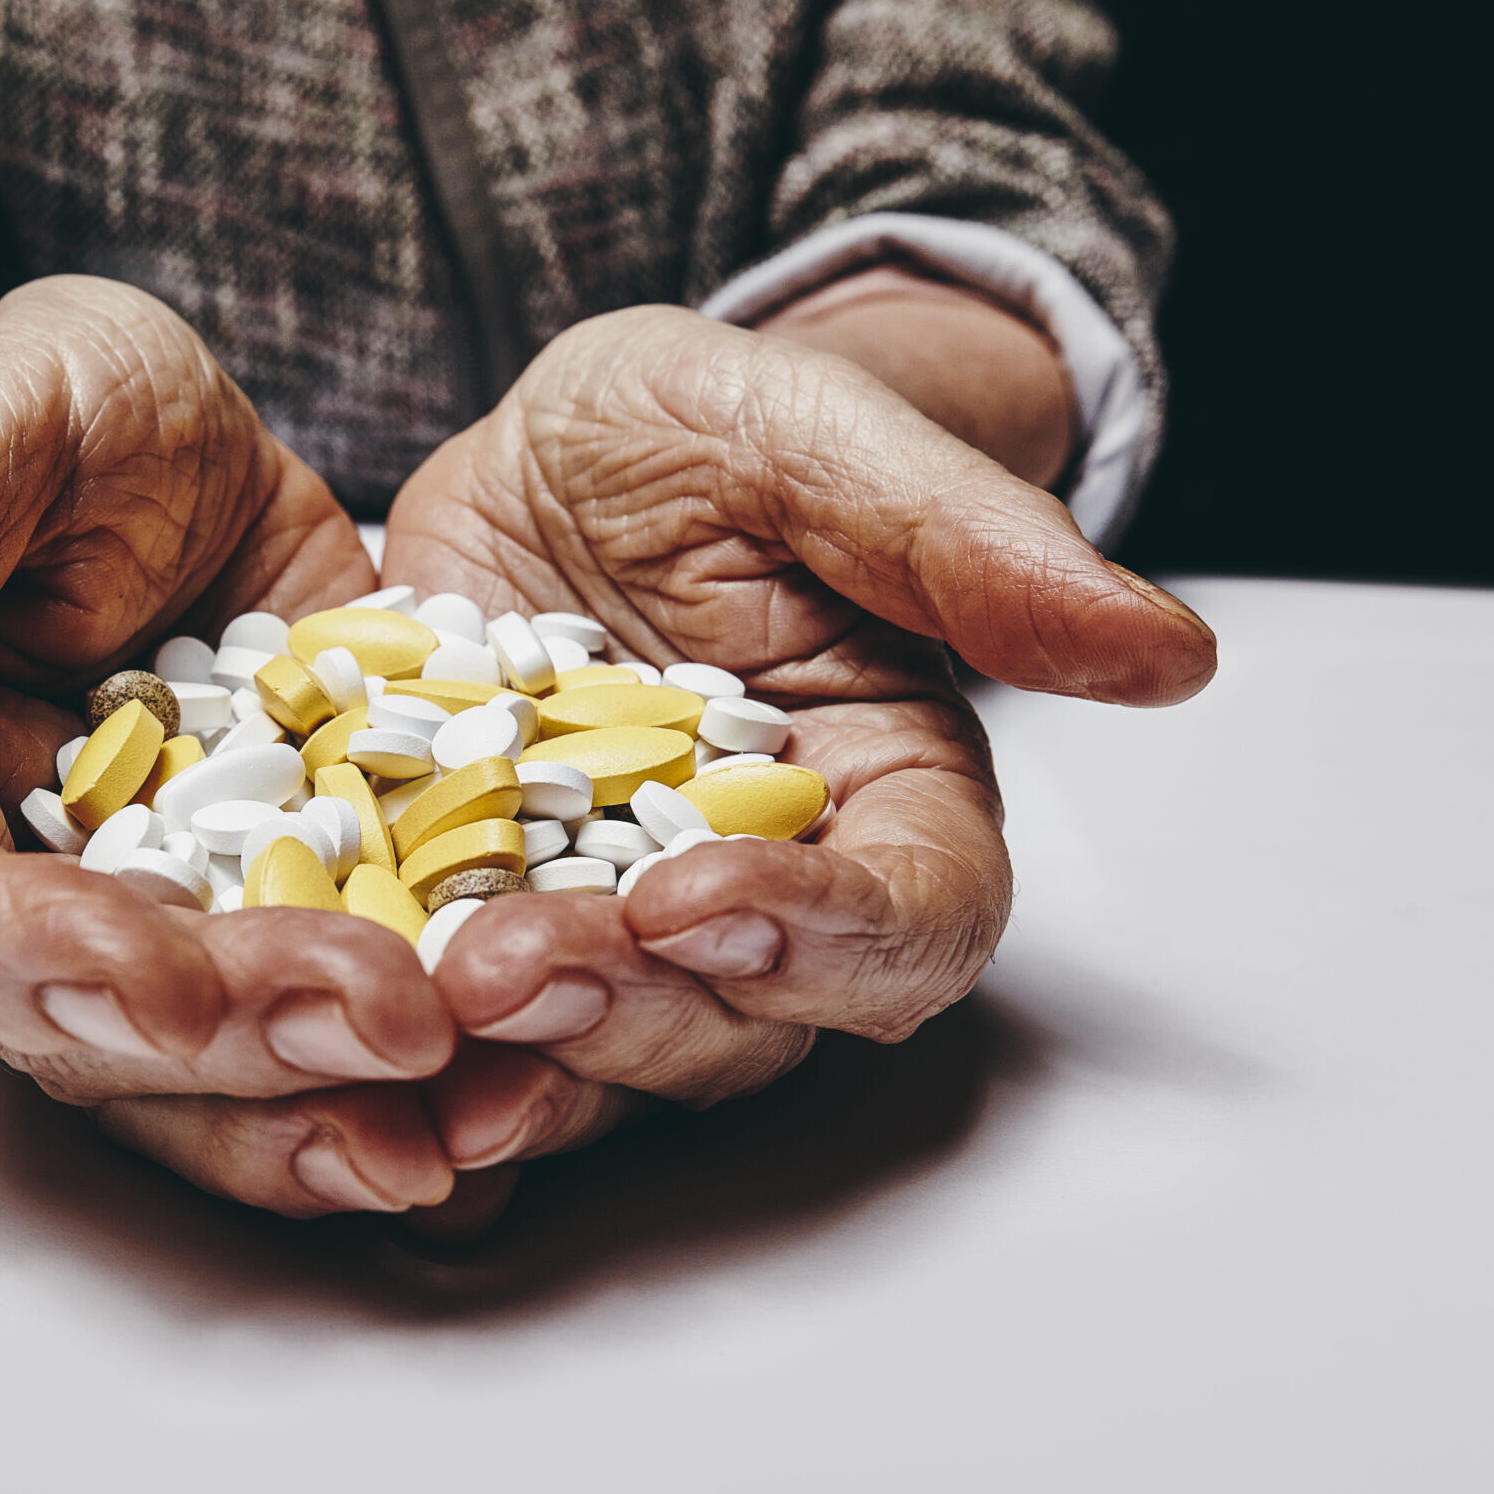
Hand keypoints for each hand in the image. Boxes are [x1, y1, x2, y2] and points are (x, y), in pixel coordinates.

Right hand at [0, 277, 463, 1214]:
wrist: (202, 481)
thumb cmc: (61, 433)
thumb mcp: (1, 427)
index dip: (24, 957)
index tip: (143, 964)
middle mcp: (26, 920)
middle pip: (101, 1039)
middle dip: (242, 1047)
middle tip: (393, 1022)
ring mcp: (175, 958)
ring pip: (229, 1090)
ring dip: (348, 1117)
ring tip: (487, 1118)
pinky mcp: (310, 953)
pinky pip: (354, 1056)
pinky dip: (438, 1090)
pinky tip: (539, 1104)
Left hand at [380, 304, 1215, 1184]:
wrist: (542, 453)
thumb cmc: (709, 428)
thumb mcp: (815, 438)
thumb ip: (970, 548)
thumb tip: (1172, 655)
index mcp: (885, 799)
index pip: (909, 919)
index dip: (823, 934)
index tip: (706, 894)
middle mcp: (758, 897)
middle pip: (742, 1023)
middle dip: (628, 1010)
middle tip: (510, 972)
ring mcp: (608, 930)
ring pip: (596, 1054)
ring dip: (513, 1065)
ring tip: (417, 1034)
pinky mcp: (472, 926)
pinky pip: (453, 1030)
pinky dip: (400, 1059)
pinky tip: (322, 1056)